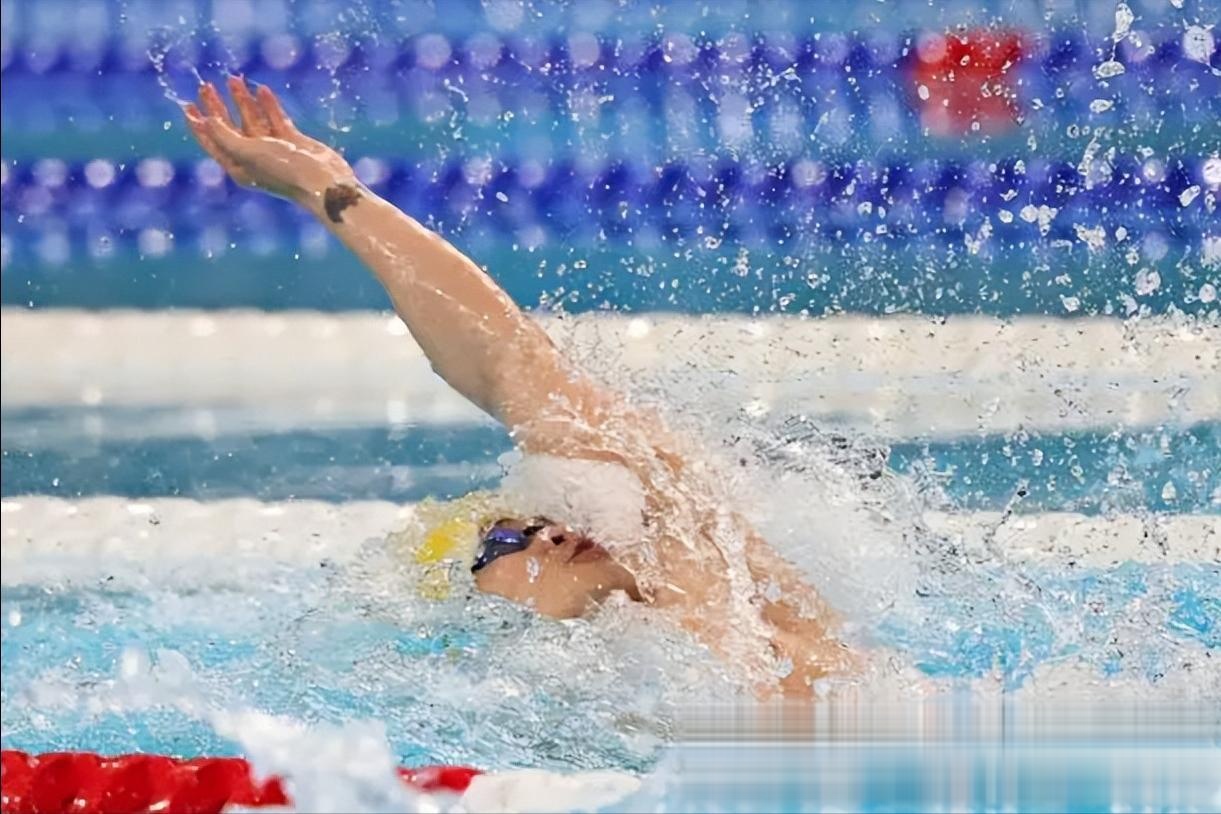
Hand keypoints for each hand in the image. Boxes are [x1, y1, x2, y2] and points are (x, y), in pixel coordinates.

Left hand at [184, 77, 354, 211]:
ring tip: (233, 79)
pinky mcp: (292, 141)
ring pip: (253, 119)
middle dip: (218, 106)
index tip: (188, 105)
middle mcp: (254, 158)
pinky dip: (268, 105)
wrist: (322, 181)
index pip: (213, 141)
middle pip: (231, 127)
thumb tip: (207, 120)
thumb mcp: (247, 152)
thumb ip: (224, 136)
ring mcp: (274, 149)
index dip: (199, 124)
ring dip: (243, 100)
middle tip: (206, 86)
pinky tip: (261, 89)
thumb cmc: (283, 170)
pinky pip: (275, 118)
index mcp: (238, 166)